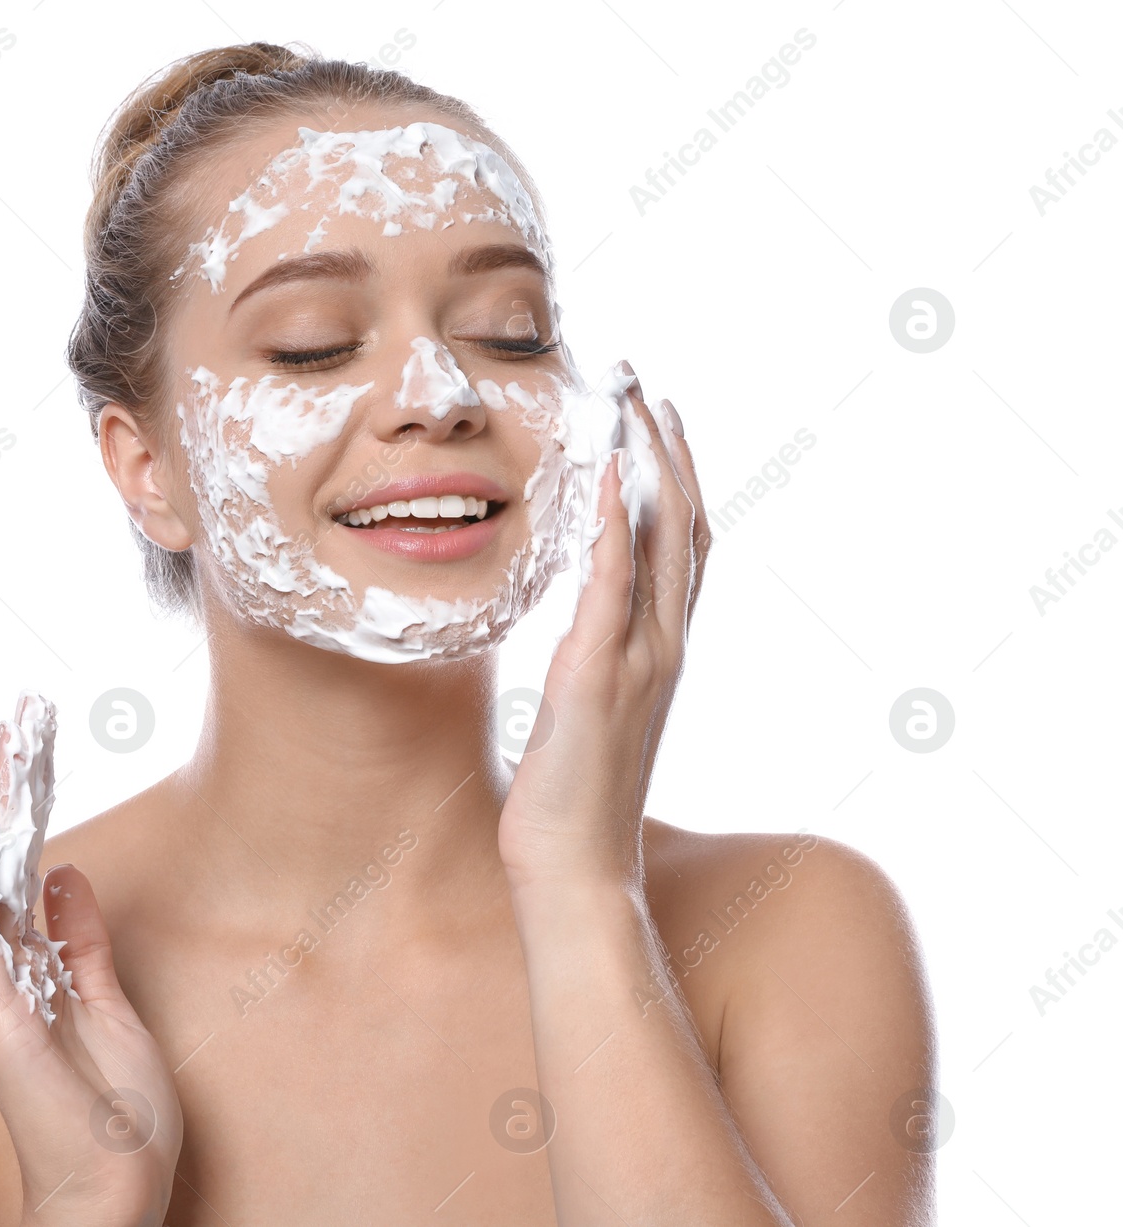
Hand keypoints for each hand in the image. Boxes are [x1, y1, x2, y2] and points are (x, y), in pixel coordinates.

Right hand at [0, 692, 181, 1226]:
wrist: (113, 1190)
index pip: (22, 877)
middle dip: (7, 798)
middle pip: (0, 870)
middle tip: (10, 727)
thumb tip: (67, 878)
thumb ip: (84, 945)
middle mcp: (6, 981)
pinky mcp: (0, 1018)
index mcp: (34, 976)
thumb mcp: (110, 1007)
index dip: (25, 816)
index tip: (30, 757)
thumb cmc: (115, 1116)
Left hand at [497, 379, 709, 888]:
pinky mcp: (597, 676)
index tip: (658, 421)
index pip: (681, 547)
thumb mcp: (589, 714)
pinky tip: (606, 473)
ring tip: (634, 403)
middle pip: (683, 527)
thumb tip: (586, 628)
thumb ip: (599, 663)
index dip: (676, 479)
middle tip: (649, 385)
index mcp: (661, 652)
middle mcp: (664, 647)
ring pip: (661, 542)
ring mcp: (640, 660)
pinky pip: (613, 585)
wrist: (573, 871)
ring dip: (649, 465)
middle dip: (669, 450)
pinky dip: (614, 524)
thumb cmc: (572, 798)